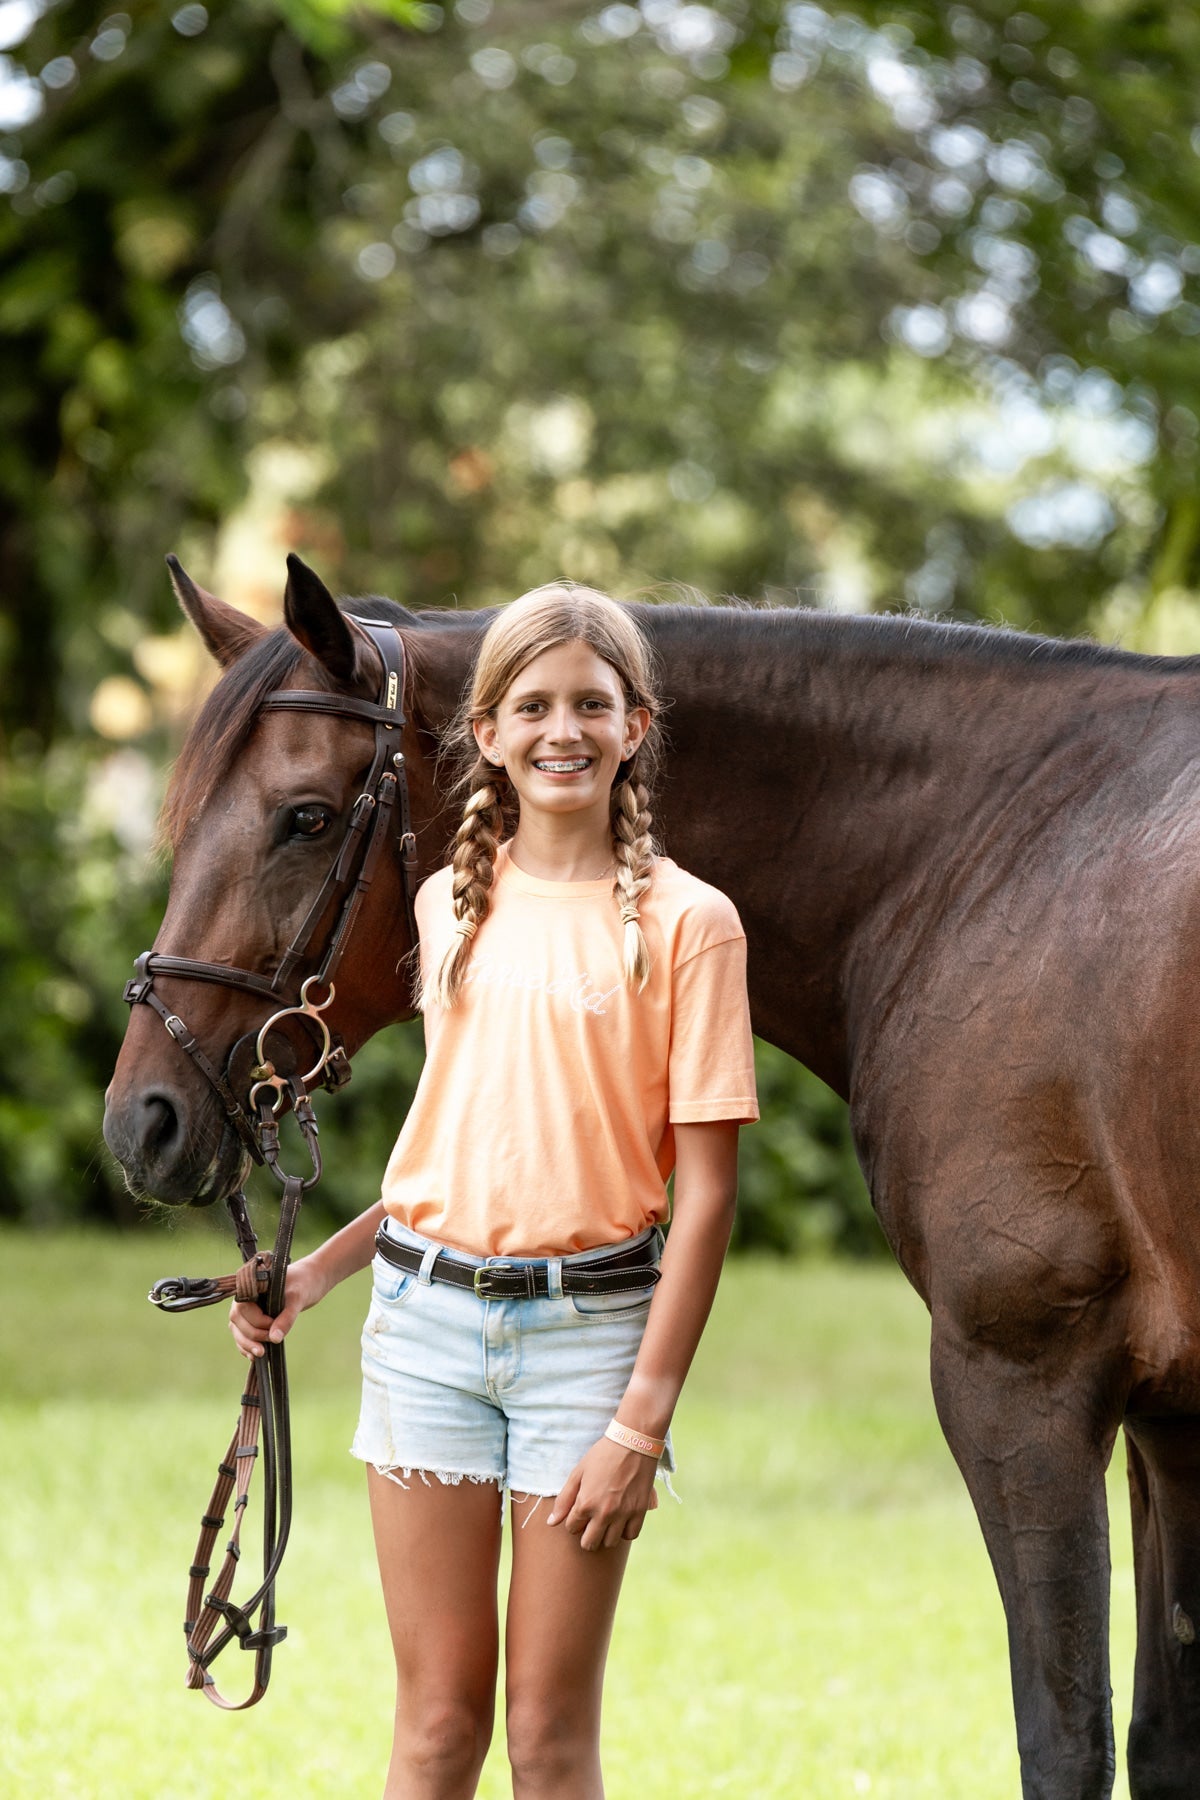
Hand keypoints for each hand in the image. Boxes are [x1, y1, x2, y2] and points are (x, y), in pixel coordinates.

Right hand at [229, 1252, 326, 1357]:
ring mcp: (248, 1308)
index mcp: (252, 1286)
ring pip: (238, 1329)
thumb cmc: (304, 1283)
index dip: (255, 1321)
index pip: (243, 1308)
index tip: (272, 1325)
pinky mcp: (254, 1318)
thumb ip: (286, 1317)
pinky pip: (243, 1334)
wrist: (311, 1279)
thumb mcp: (298, 1298)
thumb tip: (274, 1339)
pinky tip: (254, 1356)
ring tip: (259, 1354)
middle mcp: (246, 1297)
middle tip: (268, 1344)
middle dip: (251, 1336)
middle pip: (237, 1321)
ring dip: (246, 1344)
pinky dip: (247, 1345)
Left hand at [546, 1436, 660, 1549]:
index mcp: (585, 1503)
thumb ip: (564, 1500)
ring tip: (606, 1520)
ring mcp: (623, 1514)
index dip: (573, 1520)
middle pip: (589, 1543)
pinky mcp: (640, 1512)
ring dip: (605, 1535)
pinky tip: (621, 1520)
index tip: (579, 1511)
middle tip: (590, 1523)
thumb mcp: (578, 1473)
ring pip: (610, 1543)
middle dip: (586, 1535)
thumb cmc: (602, 1455)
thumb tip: (551, 1523)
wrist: (633, 1443)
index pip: (572, 1528)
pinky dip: (625, 1531)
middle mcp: (604, 1513)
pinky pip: (631, 1535)